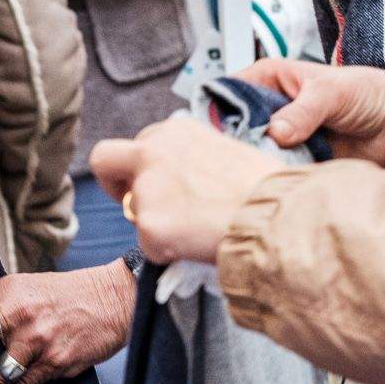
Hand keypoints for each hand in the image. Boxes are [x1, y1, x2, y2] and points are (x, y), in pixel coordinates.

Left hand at [88, 121, 280, 264]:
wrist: (279, 217)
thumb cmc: (265, 191)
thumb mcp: (224, 154)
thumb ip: (191, 161)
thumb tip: (179, 182)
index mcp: (175, 130)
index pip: (139, 143)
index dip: (142, 167)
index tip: (153, 183)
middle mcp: (153, 151)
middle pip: (105, 160)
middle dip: (113, 184)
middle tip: (138, 207)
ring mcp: (147, 188)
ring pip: (132, 211)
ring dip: (157, 224)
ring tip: (198, 231)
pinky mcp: (149, 225)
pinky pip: (148, 246)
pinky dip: (168, 252)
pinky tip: (198, 245)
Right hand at [235, 59, 384, 170]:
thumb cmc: (369, 93)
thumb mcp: (332, 93)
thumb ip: (302, 112)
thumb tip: (275, 132)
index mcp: (269, 78)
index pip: (230, 91)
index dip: (220, 110)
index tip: (220, 131)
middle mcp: (269, 106)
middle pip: (235, 125)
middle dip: (237, 140)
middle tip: (240, 156)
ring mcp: (279, 135)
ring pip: (252, 150)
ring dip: (256, 160)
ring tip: (260, 169)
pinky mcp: (292, 158)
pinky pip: (274, 168)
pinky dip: (274, 174)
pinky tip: (275, 178)